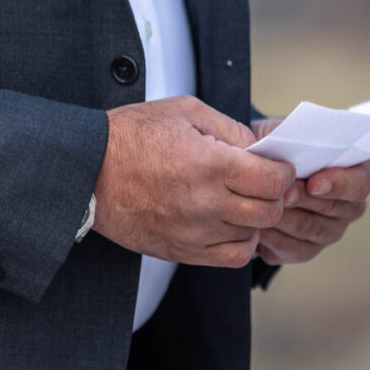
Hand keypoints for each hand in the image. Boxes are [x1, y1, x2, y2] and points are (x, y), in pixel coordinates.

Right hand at [93, 97, 295, 267]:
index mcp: (211, 165)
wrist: (87, 171)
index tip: (277, 166)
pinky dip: (239, 243)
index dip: (283, 173)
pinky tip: (229, 224)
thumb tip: (260, 149)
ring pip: (252, 236)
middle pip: (269, 212)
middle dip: (274, 196)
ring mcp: (194, 233)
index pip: (274, 182)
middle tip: (263, 183)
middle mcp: (206, 204)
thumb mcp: (184, 111)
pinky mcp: (181, 251)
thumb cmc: (131, 136)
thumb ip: (230, 128)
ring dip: (255, 219)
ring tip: (241, 201)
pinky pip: (231, 258)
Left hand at [251, 118, 369, 264]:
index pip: (360, 183)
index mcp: (354, 174)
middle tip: (281, 193)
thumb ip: (290, 136)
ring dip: (286, 217)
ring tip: (263, 204)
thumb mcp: (282, 134)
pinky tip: (257, 223)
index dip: (339, 184)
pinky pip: (291, 248)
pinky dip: (273, 236)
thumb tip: (285, 143)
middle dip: (304, 199)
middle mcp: (348, 207)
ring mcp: (329, 231)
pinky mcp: (304, 250)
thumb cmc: (278, 150)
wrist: (256, 174)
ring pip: (309, 229)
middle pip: (333, 209)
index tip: (314, 182)